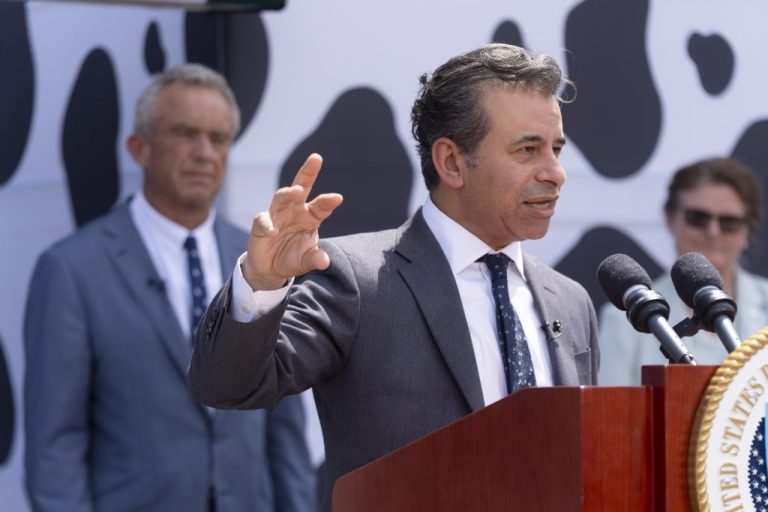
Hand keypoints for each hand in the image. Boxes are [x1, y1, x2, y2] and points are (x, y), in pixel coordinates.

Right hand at [242, 153, 343, 290]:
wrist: (270, 269)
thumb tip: (324, 262)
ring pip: (281, 197)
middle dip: (308, 172)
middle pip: (301, 186)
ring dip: (288, 193)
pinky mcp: (260, 224)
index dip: (329, 201)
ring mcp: (276, 214)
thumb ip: (314, 259)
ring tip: (296, 191)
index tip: (338, 198)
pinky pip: (263, 221)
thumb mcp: (306, 261)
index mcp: (310, 216)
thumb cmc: (293, 258)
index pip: (321, 206)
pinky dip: (268, 225)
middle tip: (316, 158)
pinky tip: (274, 232)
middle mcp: (294, 210)